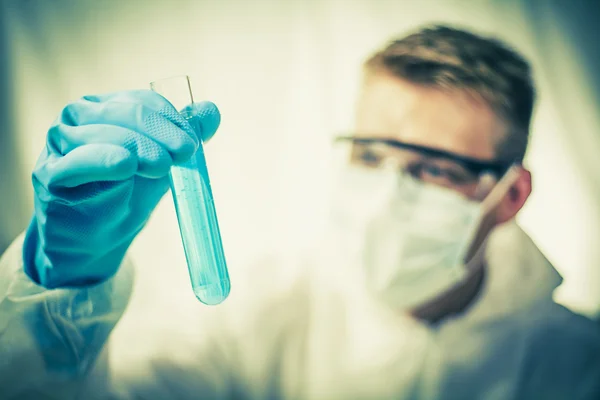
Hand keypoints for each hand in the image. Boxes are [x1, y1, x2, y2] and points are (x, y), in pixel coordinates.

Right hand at [23, 90, 220, 287]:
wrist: (93, 240)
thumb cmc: (125, 196)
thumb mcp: (161, 164)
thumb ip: (183, 136)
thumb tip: (210, 110)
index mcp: (105, 107)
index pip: (141, 102)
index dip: (171, 119)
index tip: (193, 143)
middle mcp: (77, 117)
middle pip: (125, 114)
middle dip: (160, 132)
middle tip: (185, 153)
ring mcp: (59, 143)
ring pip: (104, 134)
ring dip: (139, 147)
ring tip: (162, 166)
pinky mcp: (49, 174)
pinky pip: (78, 161)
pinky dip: (103, 160)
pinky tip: (125, 165)